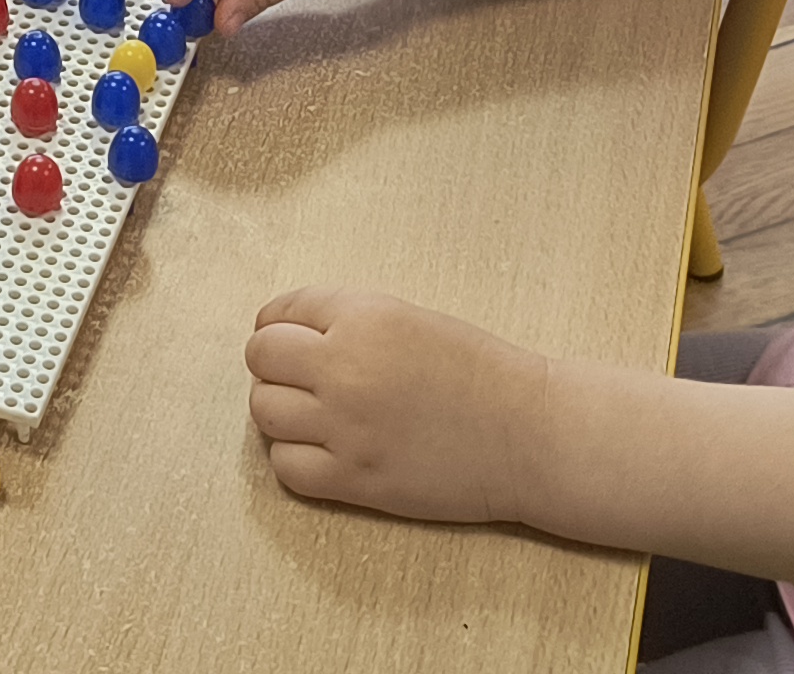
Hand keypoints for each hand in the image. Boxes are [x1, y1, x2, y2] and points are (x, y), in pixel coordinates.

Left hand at [246, 285, 551, 523]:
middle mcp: (345, 367)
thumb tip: (284, 333)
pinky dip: (296, 459)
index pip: (278, 313)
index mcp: (363, 317)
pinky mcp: (355, 479)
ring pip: (264, 412)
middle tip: (300, 378)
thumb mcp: (410, 319)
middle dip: (274, 365)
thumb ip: (348, 322)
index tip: (289, 339)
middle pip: (261, 359)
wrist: (531, 434)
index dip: (279, 326)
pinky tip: (324, 452)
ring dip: (282, 411)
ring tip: (314, 415)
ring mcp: (346, 427)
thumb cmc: (480, 374)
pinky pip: (286, 467)